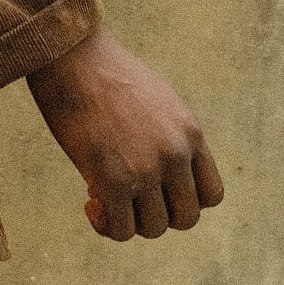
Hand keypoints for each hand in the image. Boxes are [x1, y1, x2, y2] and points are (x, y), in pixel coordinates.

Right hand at [27, 27, 223, 240]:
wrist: (72, 55)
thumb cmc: (103, 73)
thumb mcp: (154, 101)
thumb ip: (164, 136)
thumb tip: (151, 172)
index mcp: (191, 133)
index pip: (211, 194)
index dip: (182, 201)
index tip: (154, 189)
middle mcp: (177, 154)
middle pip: (186, 218)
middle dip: (156, 215)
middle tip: (128, 197)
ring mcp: (147, 169)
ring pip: (155, 228)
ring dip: (129, 221)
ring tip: (103, 197)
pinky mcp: (113, 180)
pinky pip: (122, 229)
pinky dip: (107, 226)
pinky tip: (90, 203)